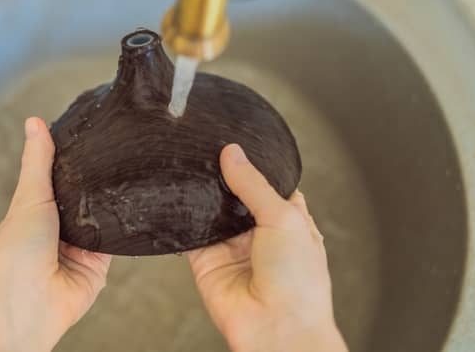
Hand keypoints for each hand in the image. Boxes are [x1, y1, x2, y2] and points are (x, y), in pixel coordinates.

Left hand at [0, 117, 111, 351]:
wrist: (29, 304)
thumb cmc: (16, 253)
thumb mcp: (29, 197)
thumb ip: (38, 161)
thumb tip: (34, 122)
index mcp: (37, 208)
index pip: (61, 175)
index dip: (75, 156)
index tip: (95, 131)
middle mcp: (59, 225)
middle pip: (85, 195)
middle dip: (98, 181)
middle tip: (123, 151)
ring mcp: (80, 245)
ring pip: (103, 215)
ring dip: (112, 204)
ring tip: (133, 174)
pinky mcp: (99, 264)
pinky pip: (118, 241)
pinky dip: (124, 229)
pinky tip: (135, 209)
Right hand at [187, 144, 347, 351]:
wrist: (277, 330)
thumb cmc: (299, 285)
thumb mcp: (284, 218)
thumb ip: (253, 184)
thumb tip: (233, 154)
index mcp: (287, 222)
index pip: (267, 185)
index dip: (253, 166)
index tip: (235, 144)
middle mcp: (258, 234)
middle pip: (234, 196)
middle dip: (222, 179)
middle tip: (206, 152)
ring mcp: (231, 248)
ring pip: (209, 212)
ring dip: (201, 197)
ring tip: (189, 170)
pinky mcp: (206, 262)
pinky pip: (188, 236)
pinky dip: (180, 221)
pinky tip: (175, 202)